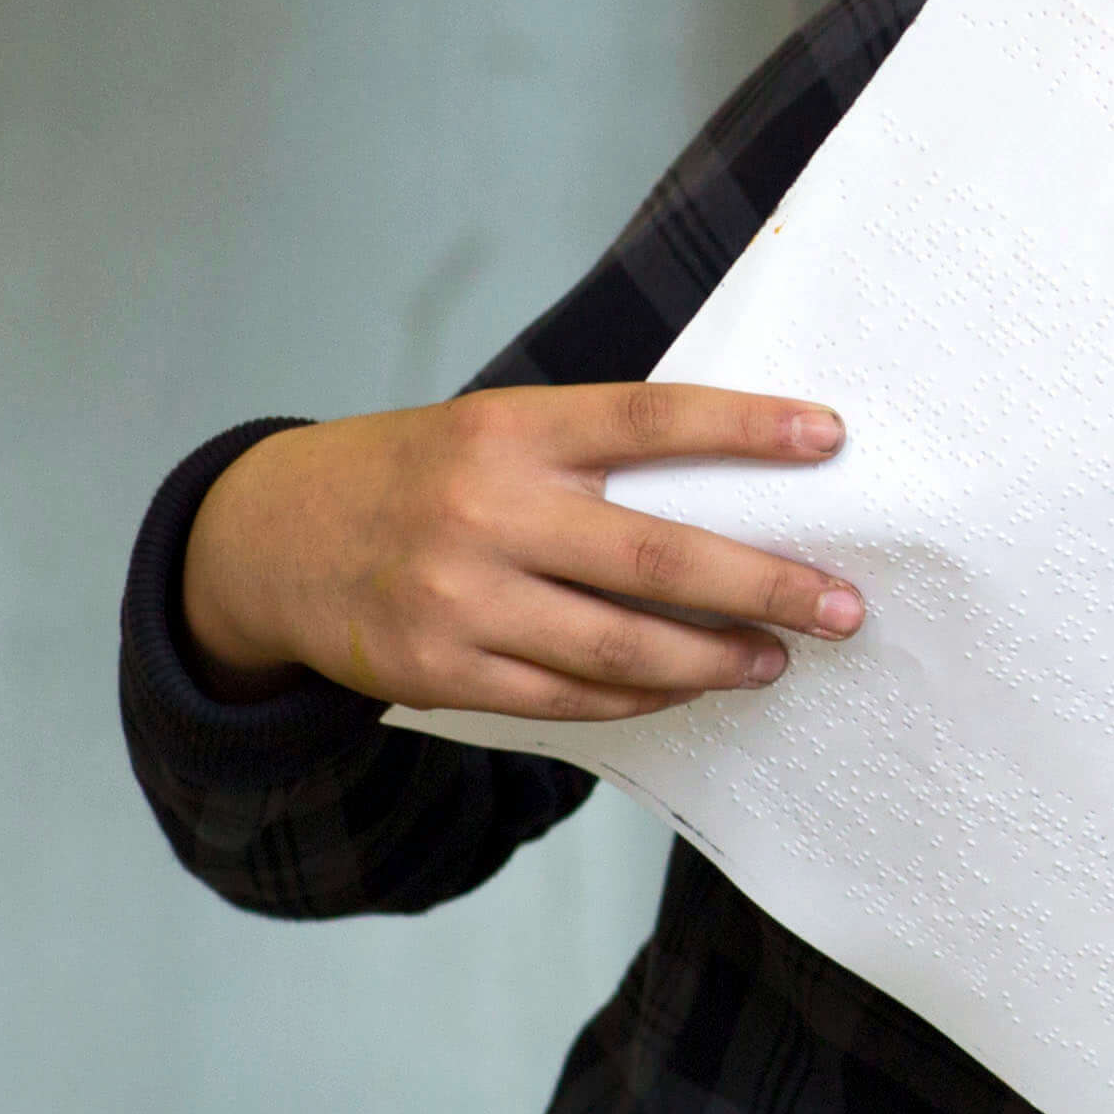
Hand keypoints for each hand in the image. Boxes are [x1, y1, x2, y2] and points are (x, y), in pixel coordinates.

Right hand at [178, 385, 863, 719]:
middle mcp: (486, 509)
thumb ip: (592, 451)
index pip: (649, 418)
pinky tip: (689, 685)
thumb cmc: (421, 475)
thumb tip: (740, 487)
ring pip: (620, 645)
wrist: (270, 537)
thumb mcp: (493, 429)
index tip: (831, 436)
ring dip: (716, 659)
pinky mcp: (440, 670)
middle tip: (843, 605)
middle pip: (655, 557)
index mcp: (510, 429)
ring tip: (777, 657)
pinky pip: (570, 695)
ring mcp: (459, 597)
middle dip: (764, 586)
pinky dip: (643, 694)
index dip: (746, 426)